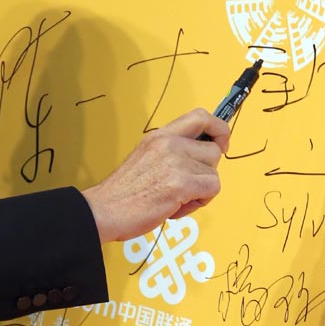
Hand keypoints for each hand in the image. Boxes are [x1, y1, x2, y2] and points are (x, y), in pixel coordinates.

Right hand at [81, 108, 228, 242]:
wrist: (105, 209)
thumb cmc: (124, 191)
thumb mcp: (146, 155)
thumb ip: (171, 150)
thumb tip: (200, 155)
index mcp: (160, 135)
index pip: (201, 116)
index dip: (219, 129)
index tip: (219, 144)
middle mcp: (168, 143)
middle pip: (214, 151)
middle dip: (206, 171)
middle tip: (186, 185)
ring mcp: (175, 162)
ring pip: (214, 174)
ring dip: (201, 191)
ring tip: (177, 197)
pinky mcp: (180, 183)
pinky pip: (211, 190)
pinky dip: (198, 203)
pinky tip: (176, 206)